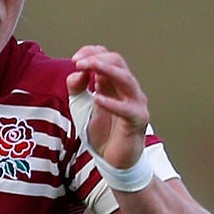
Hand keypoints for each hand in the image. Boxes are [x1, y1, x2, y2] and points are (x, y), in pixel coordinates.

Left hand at [66, 44, 150, 170]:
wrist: (114, 159)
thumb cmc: (103, 132)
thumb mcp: (81, 107)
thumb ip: (77, 88)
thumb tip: (76, 72)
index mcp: (114, 83)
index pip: (107, 57)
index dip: (91, 53)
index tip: (75, 59)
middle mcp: (127, 88)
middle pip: (117, 62)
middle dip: (97, 58)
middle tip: (78, 62)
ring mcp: (135, 102)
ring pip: (125, 79)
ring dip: (106, 70)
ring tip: (89, 67)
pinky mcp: (138, 120)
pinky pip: (127, 109)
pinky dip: (112, 103)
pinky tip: (97, 98)